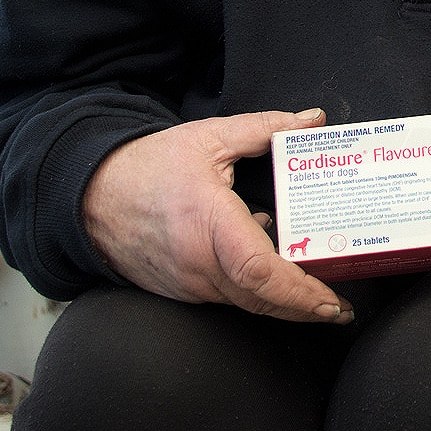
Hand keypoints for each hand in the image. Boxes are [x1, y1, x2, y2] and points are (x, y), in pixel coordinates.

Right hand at [81, 109, 352, 322]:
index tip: (330, 300)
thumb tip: (312, 121)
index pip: (259, 271)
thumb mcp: (209, 138)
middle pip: (260, 300)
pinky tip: (276, 283)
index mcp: (207, 223)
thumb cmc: (148, 166)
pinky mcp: (181, 290)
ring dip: (283, 307)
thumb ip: (265, 128)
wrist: (92, 195)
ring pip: (245, 305)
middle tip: (338, 309)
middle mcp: (197, 263)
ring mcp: (187, 283)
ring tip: (319, 301)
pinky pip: (227, 299)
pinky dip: (255, 296)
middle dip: (304, 309)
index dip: (300, 292)